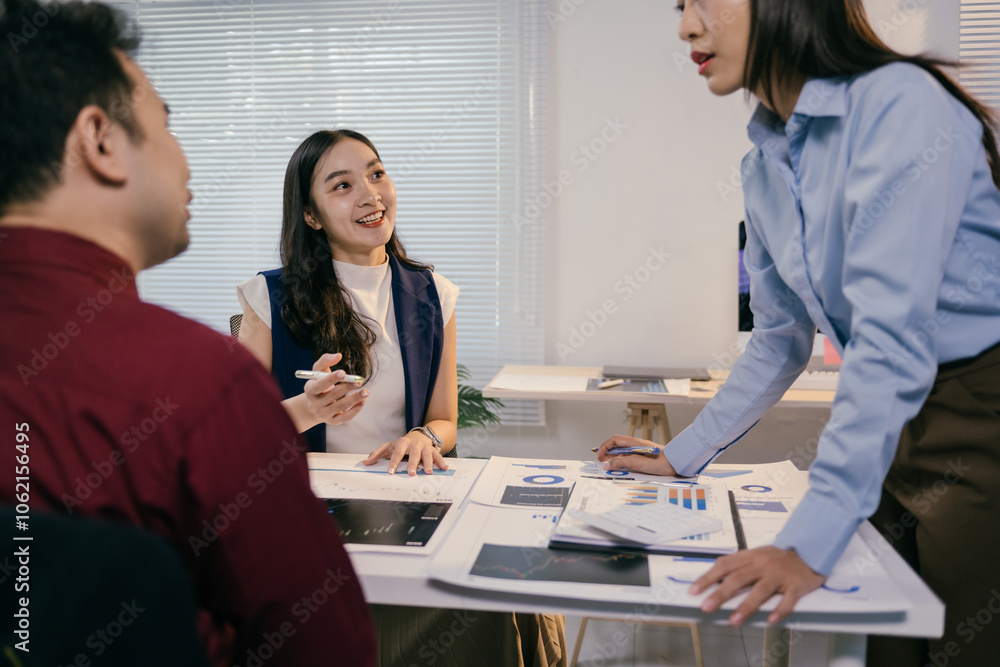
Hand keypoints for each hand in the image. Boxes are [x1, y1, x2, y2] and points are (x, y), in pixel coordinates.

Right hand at [303, 353, 367, 424]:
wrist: (313, 406)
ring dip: (355, 398)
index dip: (331, 379)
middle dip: (347, 387)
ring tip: (366, 391)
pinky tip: (363, 401)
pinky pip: (345, 417)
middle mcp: (315, 403)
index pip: (320, 385)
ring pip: (341, 406)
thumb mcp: (318, 371)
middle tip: (359, 381)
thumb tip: (338, 355)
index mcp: (310, 390)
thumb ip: (325, 360)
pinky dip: (355, 410)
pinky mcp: (333, 421)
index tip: (343, 372)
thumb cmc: (318, 383)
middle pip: (332, 395)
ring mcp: (324, 414)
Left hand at [363, 431, 448, 475]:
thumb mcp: (388, 447)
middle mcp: (414, 444)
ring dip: (428, 463)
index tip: (391, 472)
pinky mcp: (432, 450)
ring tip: (428, 472)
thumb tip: (365, 462)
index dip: (394, 462)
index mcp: (402, 443)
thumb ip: (377, 454)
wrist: (418, 437)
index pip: (397, 453)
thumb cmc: (401, 445)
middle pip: (414, 454)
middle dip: (413, 463)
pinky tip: (444, 468)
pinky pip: (438, 456)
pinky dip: (441, 462)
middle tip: (411, 473)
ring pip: (427, 454)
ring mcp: (424, 447)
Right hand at [595, 434, 678, 475]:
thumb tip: (608, 465)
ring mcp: (641, 450)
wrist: (678, 463)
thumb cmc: (662, 462)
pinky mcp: (645, 457)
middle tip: (601, 460)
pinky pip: (630, 457)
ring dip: (615, 458)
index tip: (599, 455)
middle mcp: (637, 445)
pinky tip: (622, 468)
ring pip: (624, 452)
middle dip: (608, 452)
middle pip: (618, 446)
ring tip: (609, 465)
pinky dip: (623, 461)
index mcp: (635, 443)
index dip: (605, 447)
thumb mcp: (638, 463)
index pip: (615, 440)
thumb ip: (622, 463)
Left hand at [690, 546, 825, 625]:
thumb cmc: (778, 557)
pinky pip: (788, 600)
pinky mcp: (796, 585)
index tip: (694, 591)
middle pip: (739, 579)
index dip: (708, 578)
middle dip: (720, 594)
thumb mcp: (756, 555)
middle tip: (706, 607)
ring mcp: (779, 575)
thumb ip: (738, 565)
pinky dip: (779, 610)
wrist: (810, 551)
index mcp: (750, 556)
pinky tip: (770, 620)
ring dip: (746, 606)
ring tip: (733, 621)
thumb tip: (714, 579)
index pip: (724, 565)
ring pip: (760, 591)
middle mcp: (762, 564)